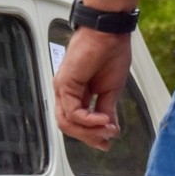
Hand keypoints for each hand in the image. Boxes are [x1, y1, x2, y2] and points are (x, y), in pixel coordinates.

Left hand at [54, 27, 133, 150]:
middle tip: (106, 140)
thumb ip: (107, 110)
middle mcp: (66, 92)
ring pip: (67, 122)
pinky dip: (88, 119)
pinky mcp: (65, 84)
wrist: (110, 31)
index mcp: (76, 94)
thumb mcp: (111, 89)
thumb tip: (109, 128)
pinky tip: (102, 120)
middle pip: (68, 126)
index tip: (105, 143)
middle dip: (88, 137)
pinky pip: (72, 111)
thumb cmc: (111, 51)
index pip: (76, 122)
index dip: (90, 136)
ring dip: (88, 131)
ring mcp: (63, 88)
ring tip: (106, 130)